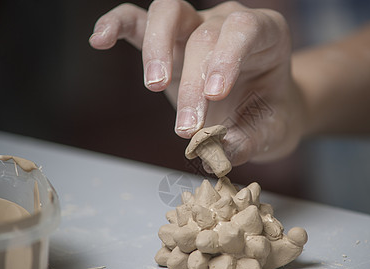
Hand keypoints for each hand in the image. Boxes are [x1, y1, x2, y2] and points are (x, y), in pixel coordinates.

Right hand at [89, 1, 306, 165]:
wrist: (262, 110)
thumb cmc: (269, 114)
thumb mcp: (270, 130)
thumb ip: (249, 140)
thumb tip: (216, 154)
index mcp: (265, 34)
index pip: (243, 29)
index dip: (226, 58)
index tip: (215, 94)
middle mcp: (227, 23)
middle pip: (203, 35)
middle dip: (191, 84)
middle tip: (187, 129)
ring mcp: (196, 27)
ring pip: (168, 13)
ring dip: (156, 49)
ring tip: (153, 87)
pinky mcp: (168, 42)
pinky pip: (138, 21)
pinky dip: (117, 26)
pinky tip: (99, 41)